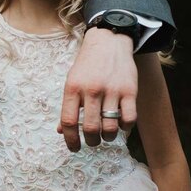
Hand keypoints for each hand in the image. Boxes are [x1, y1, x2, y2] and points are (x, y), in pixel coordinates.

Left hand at [59, 27, 136, 150]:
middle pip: (90, 127)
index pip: (68, 121)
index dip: (70, 139)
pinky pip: (129, 118)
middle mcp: (91, 90)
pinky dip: (125, 127)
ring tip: (107, 135)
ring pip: (110, 126)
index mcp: (72, 88)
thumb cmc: (87, 65)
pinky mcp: (130, 90)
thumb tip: (60, 131)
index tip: (74, 148)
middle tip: (93, 141)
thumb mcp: (72, 81)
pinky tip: (121, 125)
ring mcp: (112, 90)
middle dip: (91, 141)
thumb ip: (68, 106)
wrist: (108, 42)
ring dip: (108, 137)